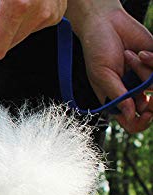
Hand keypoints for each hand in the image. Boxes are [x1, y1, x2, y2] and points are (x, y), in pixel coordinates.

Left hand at [0, 0, 66, 61]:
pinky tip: (22, 3)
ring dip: (6, 30)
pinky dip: (21, 22)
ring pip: (18, 38)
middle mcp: (37, 14)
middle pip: (7, 46)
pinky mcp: (56, 14)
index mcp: (19, 6)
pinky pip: (31, 28)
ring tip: (6, 5)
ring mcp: (49, 16)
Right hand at [67, 0, 152, 132]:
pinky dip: (150, 60)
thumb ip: (117, 96)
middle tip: (148, 90)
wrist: (105, 23)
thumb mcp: (102, 76)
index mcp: (117, 101)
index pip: (133, 122)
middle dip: (151, 100)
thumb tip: (130, 115)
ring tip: (128, 56)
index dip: (142, 122)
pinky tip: (138, 52)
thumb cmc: (96, 50)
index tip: (146, 112)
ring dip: (142, 70)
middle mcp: (132, 92)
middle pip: (149, 107)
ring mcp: (143, 77)